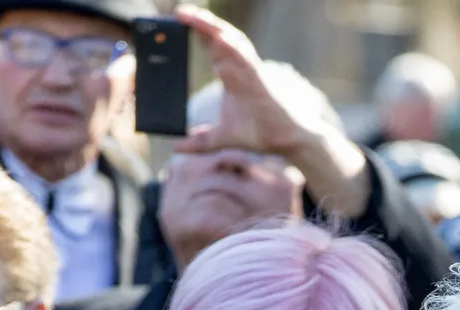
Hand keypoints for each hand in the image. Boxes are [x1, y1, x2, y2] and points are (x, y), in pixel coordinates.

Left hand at [171, 4, 370, 215]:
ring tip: (194, 17)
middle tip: (179, 12)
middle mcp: (239, 69)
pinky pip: (246, 59)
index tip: (177, 23)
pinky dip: (233, 47)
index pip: (211, 48)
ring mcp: (250, 72)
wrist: (283, 141)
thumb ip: (198, 141)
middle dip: (200, 23)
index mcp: (230, 76)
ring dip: (213, 28)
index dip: (196, 33)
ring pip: (232, 42)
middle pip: (218, 38)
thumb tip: (176, 147)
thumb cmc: (258, 133)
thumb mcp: (219, 138)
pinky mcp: (259, 80)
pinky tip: (219, 38)